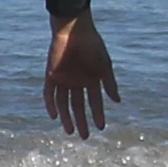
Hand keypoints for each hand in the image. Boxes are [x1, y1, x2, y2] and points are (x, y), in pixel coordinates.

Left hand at [44, 18, 119, 139]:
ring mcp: (63, 79)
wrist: (74, 30)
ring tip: (71, 131)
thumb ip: (109, 83)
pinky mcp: (51, 75)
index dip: (98, 114)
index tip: (101, 127)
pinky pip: (49, 93)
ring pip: (63, 103)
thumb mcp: (104, 66)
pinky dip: (51, 105)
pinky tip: (55, 115)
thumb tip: (117, 101)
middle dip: (82, 121)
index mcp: (90, 79)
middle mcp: (76, 82)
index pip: (94, 101)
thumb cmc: (92, 45)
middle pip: (78, 106)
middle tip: (85, 136)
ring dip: (66, 117)